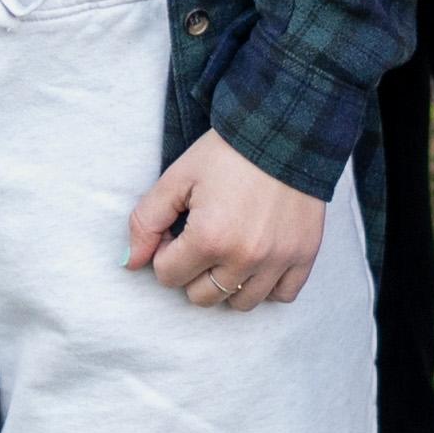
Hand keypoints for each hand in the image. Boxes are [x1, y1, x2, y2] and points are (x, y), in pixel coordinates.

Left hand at [125, 131, 330, 310]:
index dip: (166, 252)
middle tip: (202, 238)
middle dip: (193, 272)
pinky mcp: (304, 255)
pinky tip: (258, 259)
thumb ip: (146, 222)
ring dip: (228, 283)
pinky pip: (282, 296)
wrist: (284, 129)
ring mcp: (278, 260)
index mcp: (209, 238)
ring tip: (229, 249)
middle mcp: (245, 257)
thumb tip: (128, 263)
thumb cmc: (226, 152)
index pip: (167, 276)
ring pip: (240, 303)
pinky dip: (267, 285)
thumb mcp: (177, 177)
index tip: (179, 228)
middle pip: (202, 297)